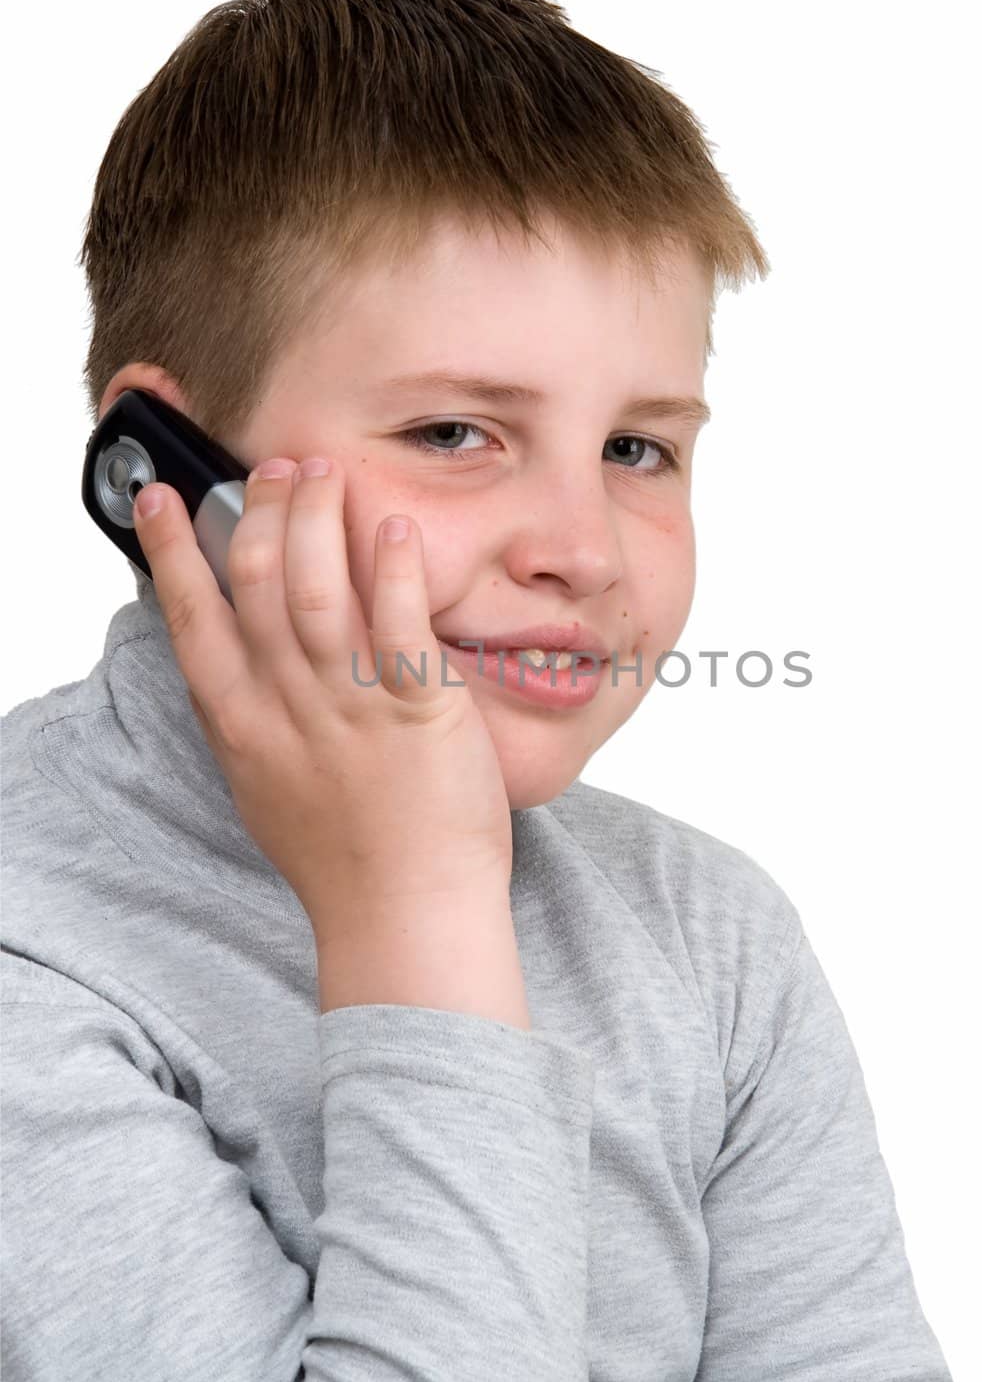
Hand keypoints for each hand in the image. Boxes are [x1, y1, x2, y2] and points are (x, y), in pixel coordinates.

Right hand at [132, 456, 514, 929]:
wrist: (406, 914)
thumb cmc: (344, 858)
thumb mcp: (266, 786)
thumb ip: (248, 721)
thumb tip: (234, 668)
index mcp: (242, 725)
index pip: (193, 619)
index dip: (174, 550)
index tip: (162, 498)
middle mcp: (288, 706)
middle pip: (256, 584)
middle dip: (260, 510)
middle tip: (276, 467)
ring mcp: (351, 705)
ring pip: (316, 589)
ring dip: (315, 518)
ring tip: (322, 472)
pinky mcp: (417, 708)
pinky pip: (398, 623)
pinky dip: (392, 568)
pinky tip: (392, 525)